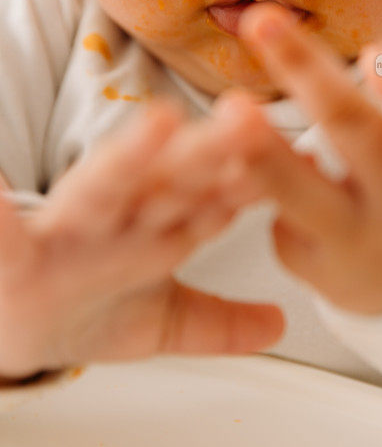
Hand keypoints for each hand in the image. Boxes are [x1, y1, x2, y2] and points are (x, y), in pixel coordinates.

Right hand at [0, 99, 283, 378]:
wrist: (17, 325)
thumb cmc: (93, 305)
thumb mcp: (158, 321)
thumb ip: (218, 322)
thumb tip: (279, 324)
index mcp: (153, 227)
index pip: (207, 198)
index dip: (247, 180)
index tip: (289, 157)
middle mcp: (118, 218)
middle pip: (168, 181)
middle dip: (210, 155)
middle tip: (251, 121)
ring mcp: (68, 228)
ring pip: (106, 187)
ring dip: (133, 157)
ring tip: (163, 126)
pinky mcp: (11, 251)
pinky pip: (3, 231)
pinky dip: (2, 210)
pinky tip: (5, 189)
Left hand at [223, 4, 381, 314]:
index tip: (379, 53)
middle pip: (353, 133)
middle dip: (306, 73)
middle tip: (262, 21)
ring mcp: (366, 247)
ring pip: (303, 195)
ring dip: (262, 152)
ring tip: (230, 108)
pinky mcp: (326, 276)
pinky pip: (283, 228)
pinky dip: (265, 192)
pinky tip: (258, 174)